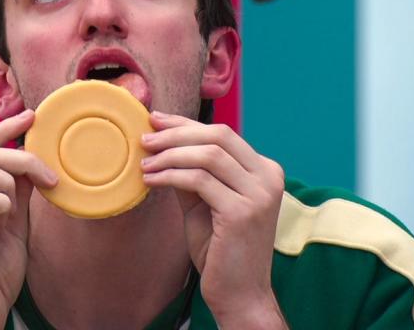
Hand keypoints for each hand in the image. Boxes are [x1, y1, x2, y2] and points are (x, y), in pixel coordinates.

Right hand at [0, 110, 57, 329]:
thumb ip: (16, 194)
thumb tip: (31, 164)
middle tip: (47, 172)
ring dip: (10, 178)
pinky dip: (2, 199)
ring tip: (18, 208)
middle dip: (16, 151)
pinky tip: (6, 219)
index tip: (31, 116)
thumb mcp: (11, 226)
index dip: (1, 128)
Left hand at [140, 113, 287, 328]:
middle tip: (145, 139)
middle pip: (218, 136)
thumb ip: (191, 173)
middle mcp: (268, 177)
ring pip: (208, 155)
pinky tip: (152, 181)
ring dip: (170, 155)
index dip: (186, 123)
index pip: (223, 134)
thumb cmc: (221, 250)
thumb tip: (162, 143)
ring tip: (144, 163)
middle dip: (176, 133)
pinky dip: (171, 176)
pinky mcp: (243, 212)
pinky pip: (199, 180)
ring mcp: (260, 194)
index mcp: (265, 170)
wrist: (240, 295)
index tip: (156, 119)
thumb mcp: (204, 203)